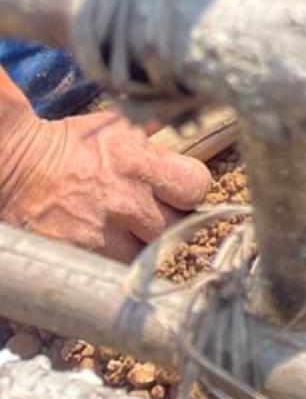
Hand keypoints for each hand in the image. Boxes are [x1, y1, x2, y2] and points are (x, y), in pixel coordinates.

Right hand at [0, 106, 209, 261]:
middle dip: (170, 220)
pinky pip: (114, 270)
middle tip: (155, 212)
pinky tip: (108, 246)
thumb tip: (182, 128)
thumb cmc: (68, 144)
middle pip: (175, 227)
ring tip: (130, 231)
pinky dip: (116, 262)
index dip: (192, 189)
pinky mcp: (80, 258)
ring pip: (146, 255)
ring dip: (143, 246)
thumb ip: (152, 138)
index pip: (195, 186)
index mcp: (139, 163)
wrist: (17, 167)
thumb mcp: (117, 127)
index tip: (183, 189)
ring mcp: (103, 235)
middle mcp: (126, 202)